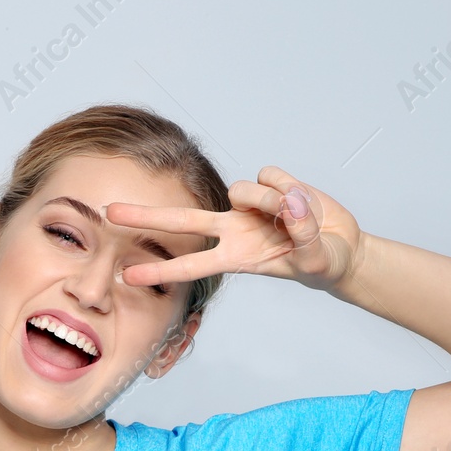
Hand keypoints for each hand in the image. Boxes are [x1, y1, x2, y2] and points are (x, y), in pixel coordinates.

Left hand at [106, 166, 366, 292]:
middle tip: (108, 212)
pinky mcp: (268, 183)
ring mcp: (249, 205)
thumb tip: (288, 203)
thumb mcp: (316, 260)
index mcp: (237, 257)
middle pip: (182, 219)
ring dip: (274, 201)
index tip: (126, 276)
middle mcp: (234, 229)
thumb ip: (303, 235)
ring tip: (301, 219)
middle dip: (146, 216)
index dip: (161, 271)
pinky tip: (302, 201)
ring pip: (244, 188)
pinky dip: (291, 186)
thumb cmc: (322, 262)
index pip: (192, 265)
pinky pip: (271, 174)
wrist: (342, 245)